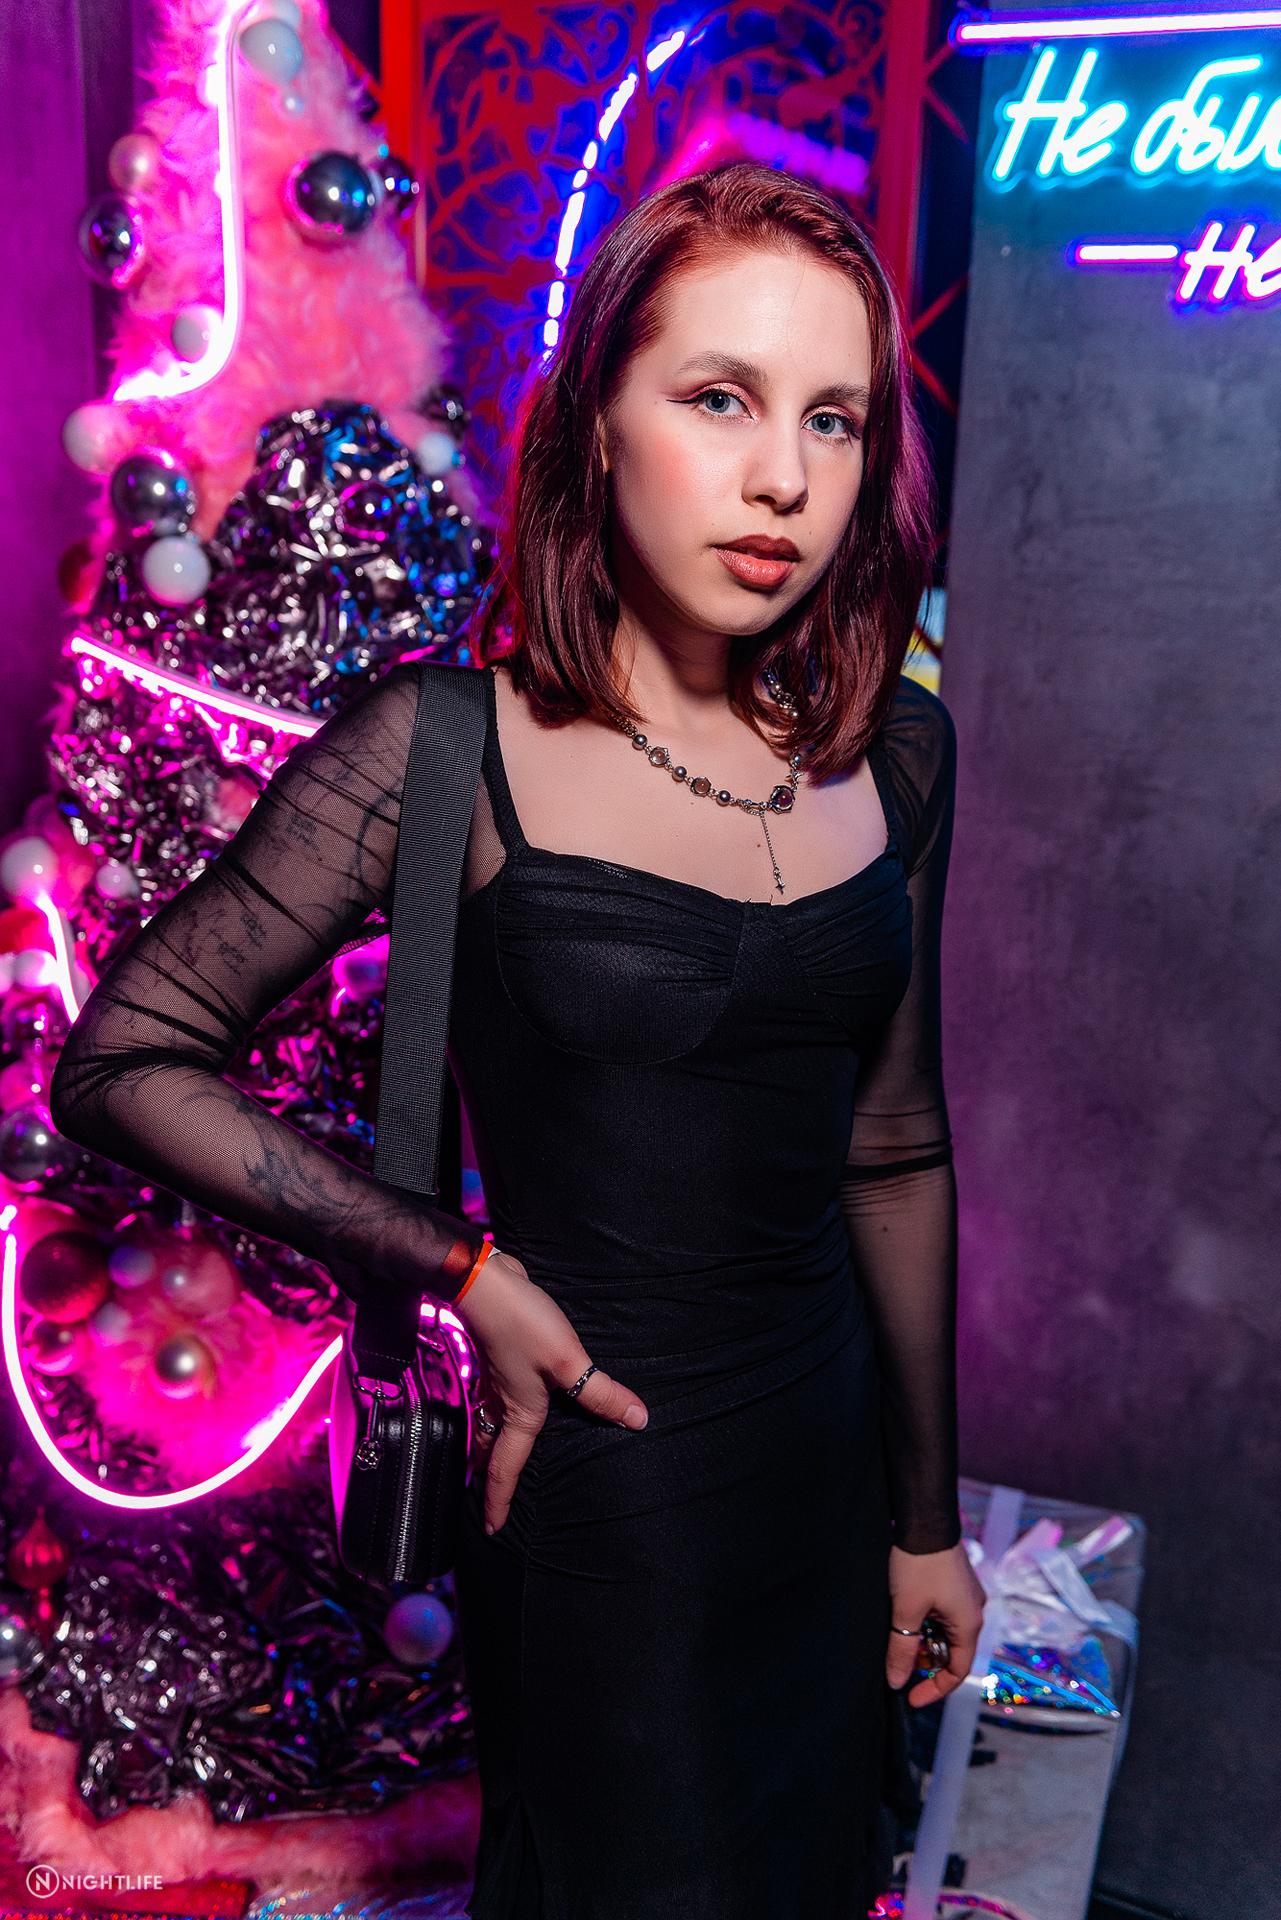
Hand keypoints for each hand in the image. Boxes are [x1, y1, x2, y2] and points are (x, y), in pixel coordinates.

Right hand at [452, 1248, 649, 1534]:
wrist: (484, 1282)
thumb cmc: (522, 1324)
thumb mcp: (568, 1361)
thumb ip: (601, 1394)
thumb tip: (638, 1421)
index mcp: (520, 1412)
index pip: (505, 1468)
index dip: (499, 1500)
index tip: (492, 1529)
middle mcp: (502, 1401)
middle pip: (490, 1450)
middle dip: (487, 1477)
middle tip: (486, 1499)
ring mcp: (496, 1378)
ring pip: (488, 1424)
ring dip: (487, 1447)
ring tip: (490, 1460)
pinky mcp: (499, 1354)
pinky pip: (493, 1399)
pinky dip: (494, 1414)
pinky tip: (506, 1401)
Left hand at [886, 1539, 985, 1707]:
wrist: (924, 1518)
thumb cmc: (917, 1565)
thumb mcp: (906, 1611)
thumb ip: (902, 1650)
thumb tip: (897, 1682)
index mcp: (969, 1624)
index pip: (957, 1672)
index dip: (934, 1690)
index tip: (909, 1698)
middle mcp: (973, 1612)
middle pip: (950, 1652)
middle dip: (924, 1660)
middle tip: (897, 1657)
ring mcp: (965, 1596)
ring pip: (944, 1632)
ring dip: (923, 1638)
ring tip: (898, 1629)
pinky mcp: (955, 1583)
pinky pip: (943, 1614)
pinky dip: (925, 1621)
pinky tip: (905, 1611)